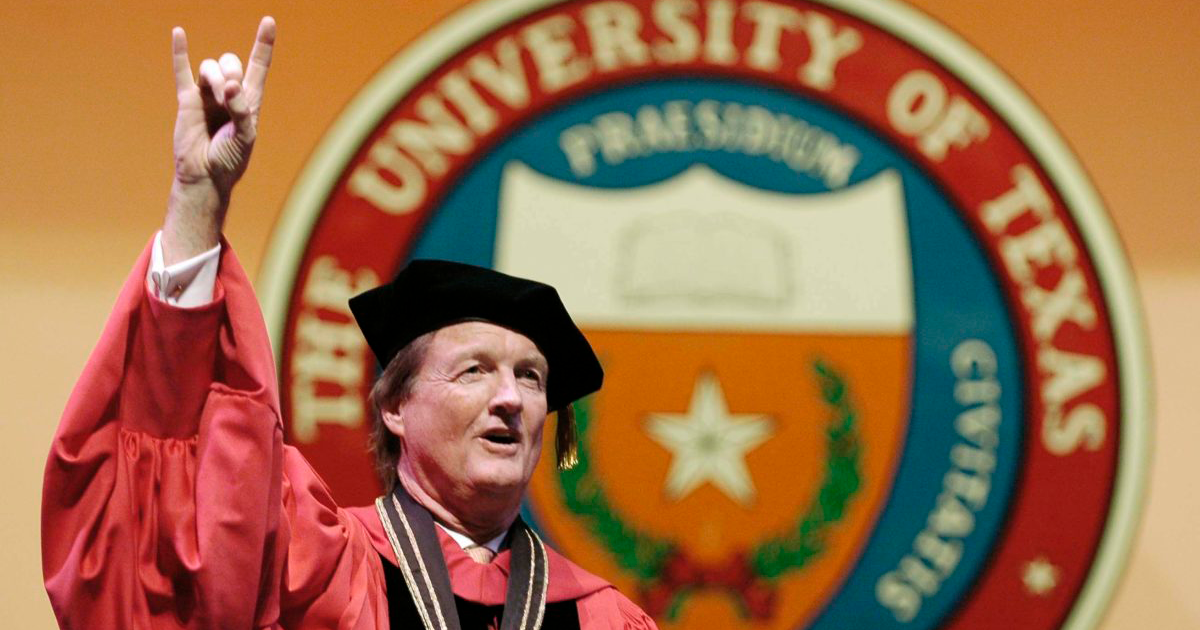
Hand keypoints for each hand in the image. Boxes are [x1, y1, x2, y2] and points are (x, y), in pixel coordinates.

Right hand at [163, 17, 274, 262]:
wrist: (204, 176)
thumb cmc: (231, 160)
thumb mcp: (245, 138)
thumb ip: (242, 111)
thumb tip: (231, 85)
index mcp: (250, 100)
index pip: (259, 65)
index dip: (263, 44)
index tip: (268, 21)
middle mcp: (229, 93)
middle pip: (231, 61)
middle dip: (230, 71)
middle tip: (228, 94)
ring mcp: (207, 94)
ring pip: (210, 66)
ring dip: (213, 76)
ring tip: (214, 96)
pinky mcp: (187, 100)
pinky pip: (182, 70)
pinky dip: (180, 51)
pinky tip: (179, 32)